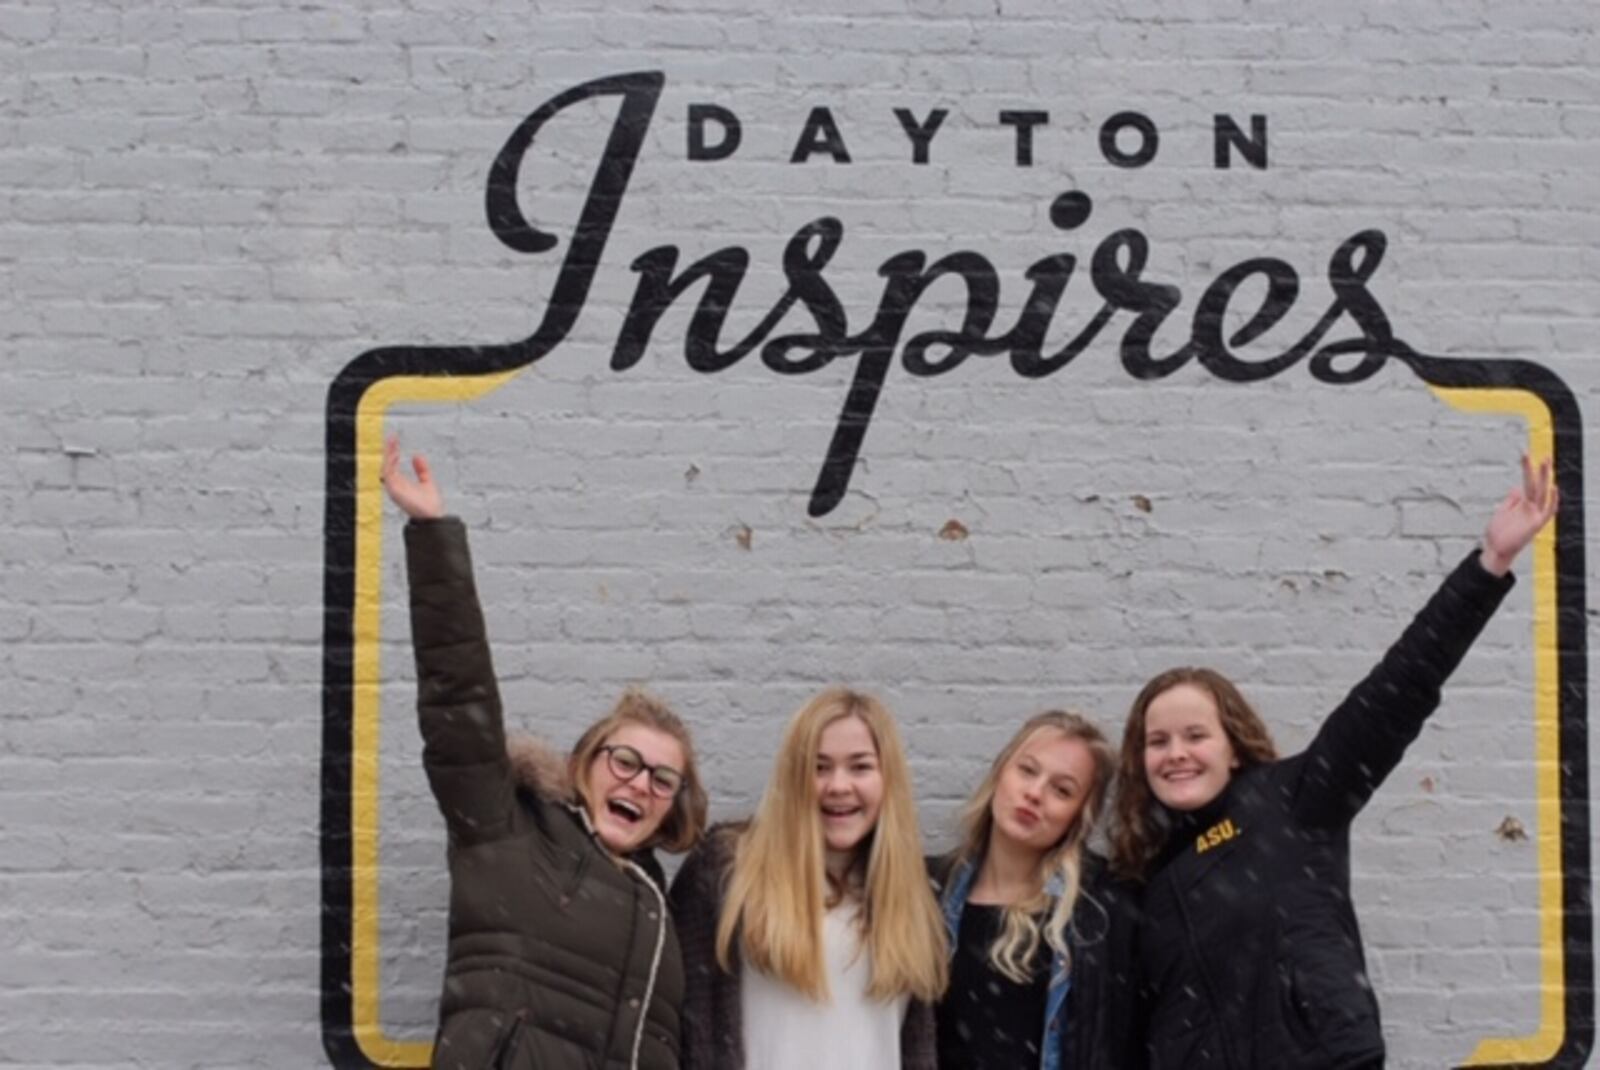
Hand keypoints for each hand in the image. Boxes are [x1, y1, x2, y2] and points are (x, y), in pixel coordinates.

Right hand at [381, 434, 444, 519]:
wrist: (433, 517)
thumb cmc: (430, 506)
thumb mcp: (427, 481)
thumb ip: (422, 469)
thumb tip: (416, 455)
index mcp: (401, 484)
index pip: (393, 465)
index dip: (392, 452)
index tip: (394, 440)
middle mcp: (395, 486)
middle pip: (387, 464)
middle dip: (389, 450)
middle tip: (391, 437)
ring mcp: (393, 489)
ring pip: (386, 467)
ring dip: (389, 455)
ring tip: (393, 442)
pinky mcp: (394, 491)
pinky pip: (388, 474)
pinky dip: (391, 464)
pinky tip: (395, 454)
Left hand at [1479, 454, 1557, 575]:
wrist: (1495, 551)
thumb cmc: (1498, 534)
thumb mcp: (1502, 512)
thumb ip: (1510, 501)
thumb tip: (1516, 488)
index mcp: (1522, 504)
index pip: (1528, 484)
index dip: (1528, 470)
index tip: (1526, 456)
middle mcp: (1531, 508)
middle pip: (1537, 486)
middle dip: (1541, 471)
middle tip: (1546, 455)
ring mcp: (1534, 516)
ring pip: (1541, 493)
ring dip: (1544, 479)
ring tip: (1546, 463)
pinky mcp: (1535, 525)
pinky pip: (1547, 512)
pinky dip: (1552, 501)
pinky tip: (1553, 489)